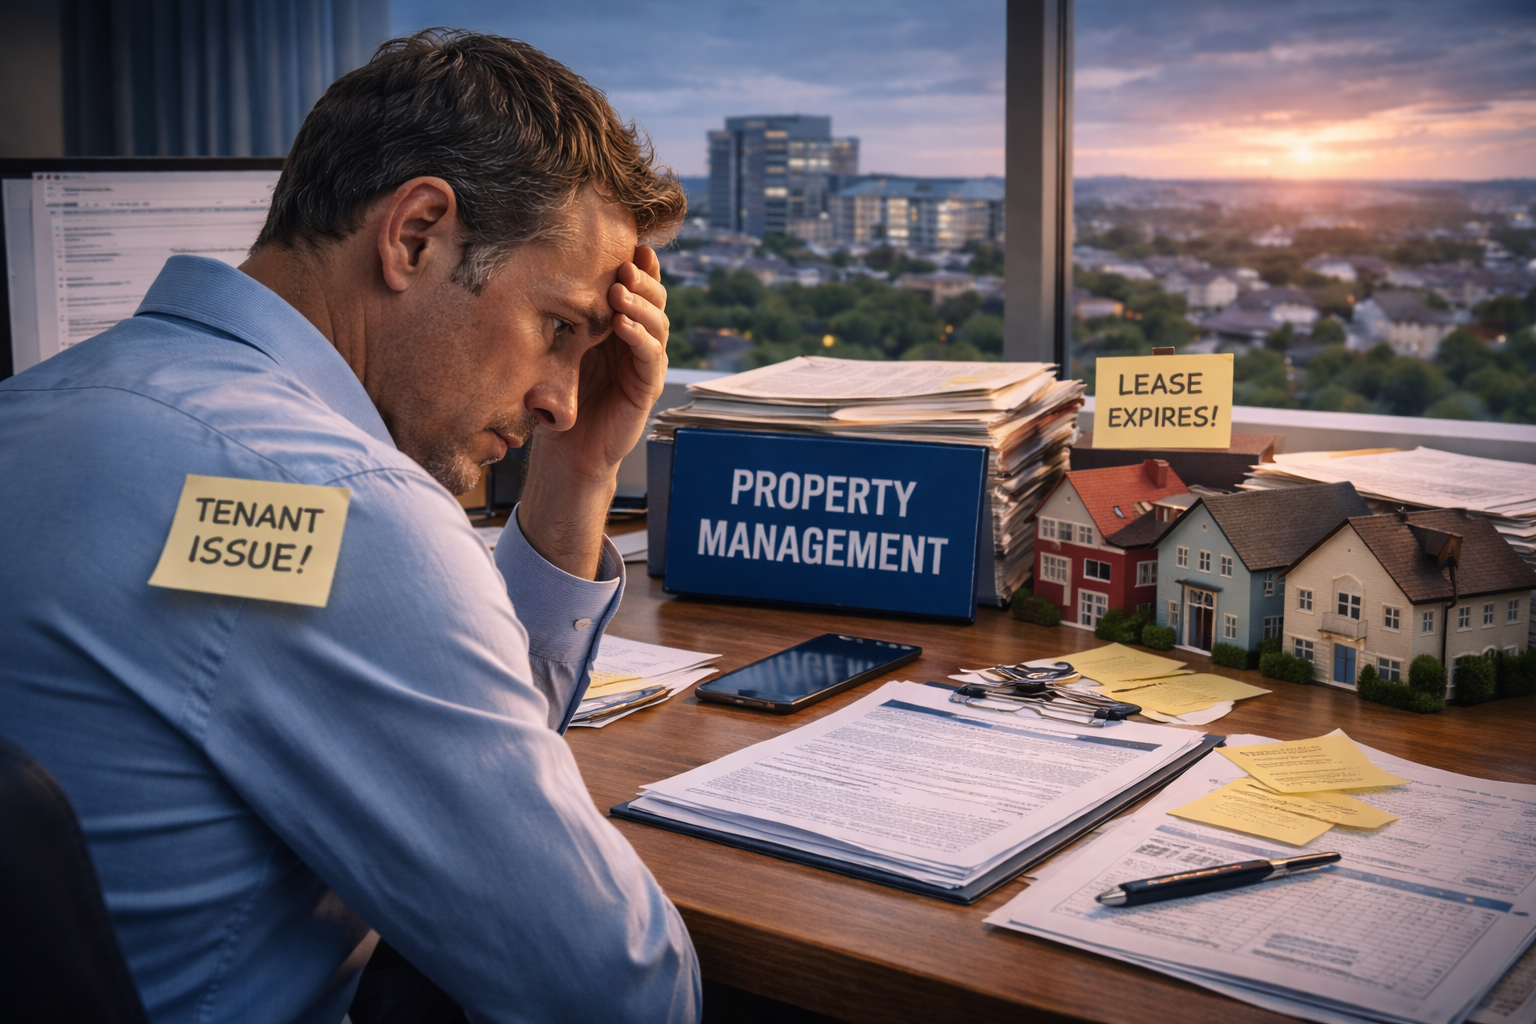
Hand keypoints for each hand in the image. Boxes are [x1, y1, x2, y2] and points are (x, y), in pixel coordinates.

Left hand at [538, 245, 669, 480]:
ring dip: (640, 305)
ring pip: (657, 324)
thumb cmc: (562, 396)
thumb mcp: (561, 348)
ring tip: (621, 291)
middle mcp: (639, 342)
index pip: (637, 290)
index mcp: (621, 328)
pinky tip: (624, 325)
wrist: (569, 447)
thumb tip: (547, 273)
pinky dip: (640, 337)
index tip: (632, 243)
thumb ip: (569, 318)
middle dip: (642, 280)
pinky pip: (650, 356)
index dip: (640, 267)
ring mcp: (646, 364)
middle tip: (625, 265)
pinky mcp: (648, 387)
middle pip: (654, 301)